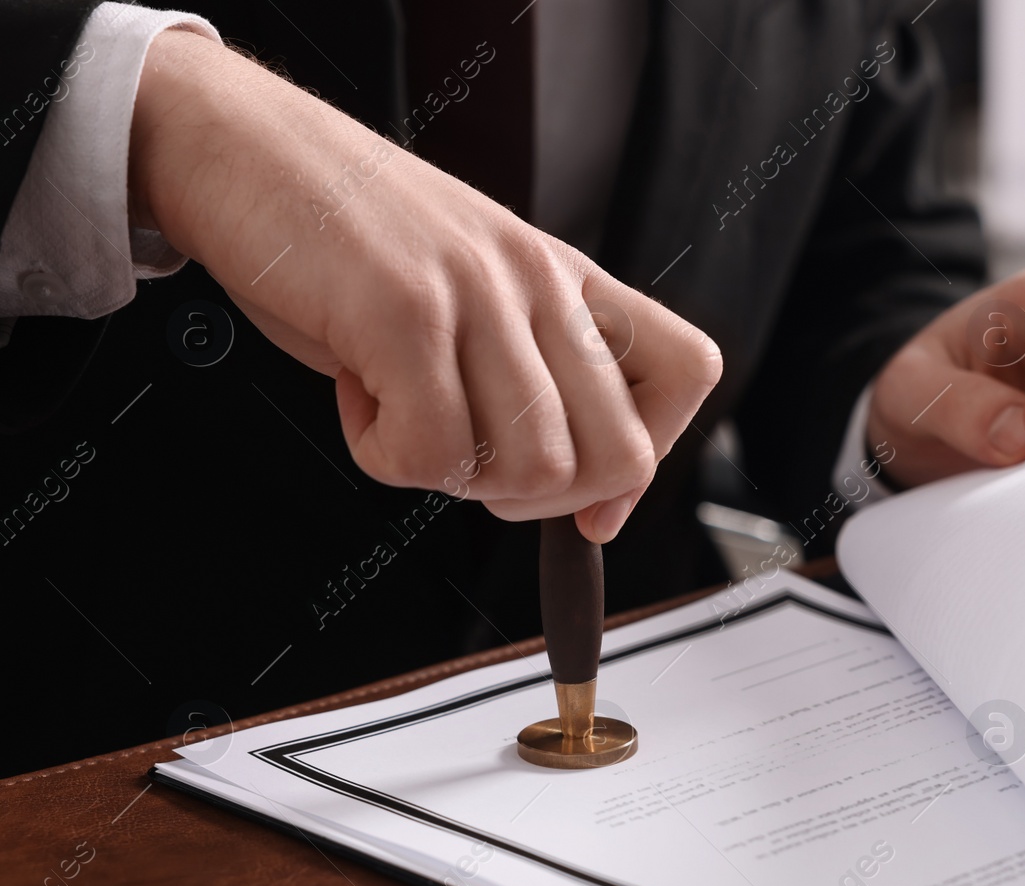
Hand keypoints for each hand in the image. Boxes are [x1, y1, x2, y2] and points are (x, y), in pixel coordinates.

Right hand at [129, 31, 720, 541]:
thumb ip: (532, 376)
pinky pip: (433, 455)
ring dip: (456, 476)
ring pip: (533, 469)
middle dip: (540, 499)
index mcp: (566, 279)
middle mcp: (539, 282)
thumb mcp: (471, 293)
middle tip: (466, 457)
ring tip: (399, 410)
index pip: (688, 372)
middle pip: (620, 456)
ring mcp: (480, 293)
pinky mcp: (406, 311)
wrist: (242, 148)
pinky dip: (384, 457)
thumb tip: (582, 505)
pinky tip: (358, 392)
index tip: (589, 505)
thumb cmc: (347, 236)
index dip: (647, 460)